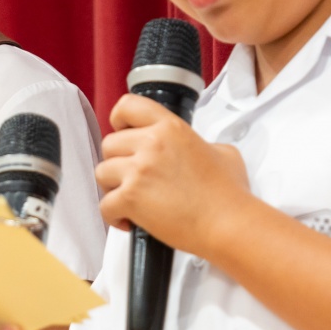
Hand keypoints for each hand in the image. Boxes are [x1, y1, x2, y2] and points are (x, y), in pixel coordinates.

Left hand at [96, 93, 250, 254]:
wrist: (229, 223)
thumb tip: (199, 150)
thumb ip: (201, 143)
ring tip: (132, 200)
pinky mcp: (131, 197)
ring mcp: (139, 170)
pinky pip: (104, 204)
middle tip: (133, 178)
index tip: (123, 132)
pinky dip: (113, 216)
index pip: (128, 106)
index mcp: (171, 127)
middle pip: (109, 143)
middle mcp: (151, 144)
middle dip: (117, 162)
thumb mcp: (223, 152)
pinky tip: (131, 221)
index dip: (119, 120)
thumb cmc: (229, 194)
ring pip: (101, 172)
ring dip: (113, 188)